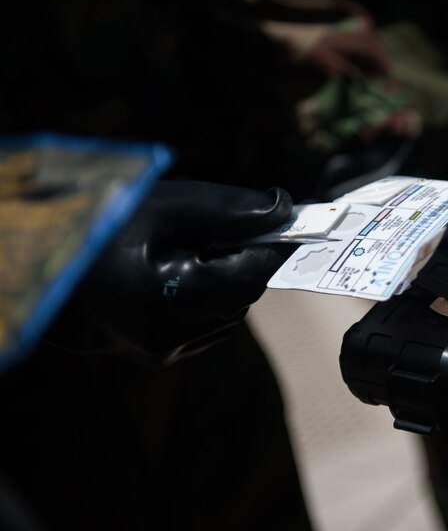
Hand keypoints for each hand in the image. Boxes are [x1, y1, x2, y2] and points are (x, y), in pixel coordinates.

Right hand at [46, 180, 295, 366]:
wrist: (45, 267)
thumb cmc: (100, 228)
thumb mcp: (165, 207)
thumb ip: (230, 211)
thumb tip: (284, 210)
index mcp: (166, 297)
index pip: (251, 277)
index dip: (271, 249)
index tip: (282, 225)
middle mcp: (166, 336)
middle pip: (243, 296)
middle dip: (243, 262)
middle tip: (216, 233)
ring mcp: (161, 352)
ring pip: (230, 315)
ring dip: (227, 283)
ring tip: (187, 254)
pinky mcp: (158, 358)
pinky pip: (208, 328)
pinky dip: (209, 301)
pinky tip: (178, 277)